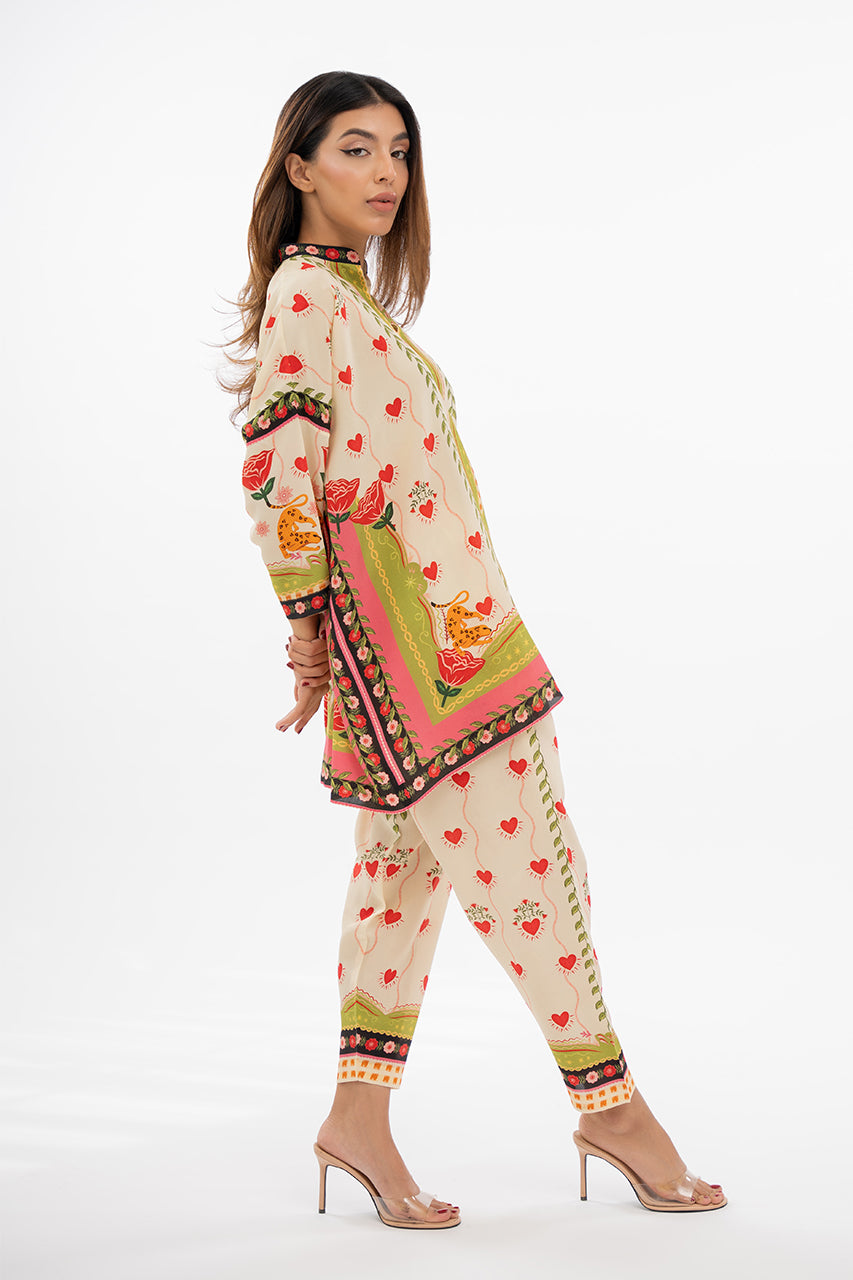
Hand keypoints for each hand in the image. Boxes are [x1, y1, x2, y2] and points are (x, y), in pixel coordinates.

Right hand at [276, 618, 330, 734]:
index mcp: (322, 678)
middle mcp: (321, 685)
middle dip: (303, 719)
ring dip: (290, 720)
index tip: (301, 720)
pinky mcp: (309, 689)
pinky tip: (281, 724)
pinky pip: (299, 707)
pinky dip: (290, 718)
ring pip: (304, 710)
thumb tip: (295, 671)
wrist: (312, 637)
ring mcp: (317, 688)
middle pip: (311, 707)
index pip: (314, 698)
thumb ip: (302, 668)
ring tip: (280, 728)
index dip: (308, 710)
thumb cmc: (311, 642)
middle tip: (296, 731)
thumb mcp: (304, 659)